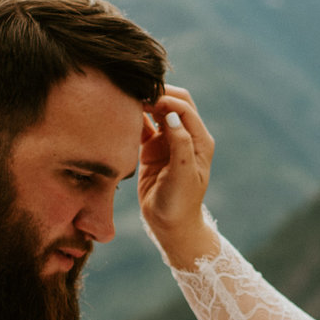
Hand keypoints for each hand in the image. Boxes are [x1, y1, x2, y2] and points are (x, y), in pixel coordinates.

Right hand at [138, 85, 218, 267]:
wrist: (170, 226)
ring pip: (156, 111)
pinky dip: (134, 119)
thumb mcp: (182, 175)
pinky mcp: (151, 149)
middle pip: (173, 103)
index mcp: (199, 140)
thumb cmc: (180, 203)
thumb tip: (171, 114)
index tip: (146, 98)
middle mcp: (185, 136)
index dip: (166, 99)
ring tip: (124, 100)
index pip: (184, 108)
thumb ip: (179, 144)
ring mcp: (167, 141)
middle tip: (134, 94)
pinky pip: (143, 127)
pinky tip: (121, 115)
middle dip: (156, 94)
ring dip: (144, 104)